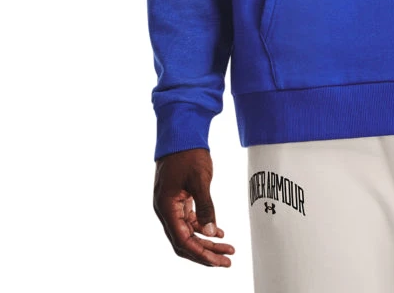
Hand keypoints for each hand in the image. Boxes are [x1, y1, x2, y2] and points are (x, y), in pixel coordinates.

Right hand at [153, 148, 235, 265]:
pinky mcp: (179, 198)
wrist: (181, 132)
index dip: (200, 253)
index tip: (218, 261)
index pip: (182, 240)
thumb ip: (206, 208)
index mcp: (166, 207)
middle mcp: (166, 209)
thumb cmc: (188, 152)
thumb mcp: (200, 180)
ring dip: (206, 241)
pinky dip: (203, 228)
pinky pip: (190, 220)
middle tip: (226, 260)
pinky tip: (219, 232)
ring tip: (227, 249)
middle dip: (205, 253)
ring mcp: (171, 204)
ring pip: (188, 232)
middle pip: (184, 241)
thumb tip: (212, 233)